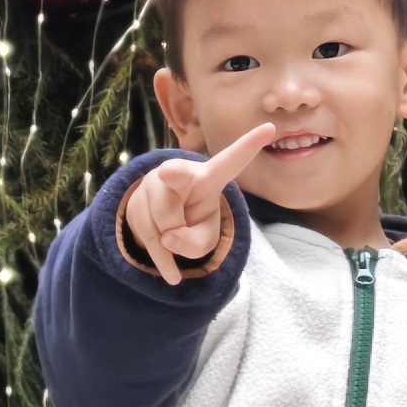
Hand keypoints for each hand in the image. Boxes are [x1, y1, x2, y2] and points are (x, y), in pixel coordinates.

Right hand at [120, 125, 276, 285]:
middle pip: (176, 175)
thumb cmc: (191, 221)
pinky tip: (173, 277)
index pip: (229, 161)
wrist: (158, 221)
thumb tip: (168, 238)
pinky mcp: (136, 205)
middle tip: (167, 174)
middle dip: (172, 173)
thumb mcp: (205, 236)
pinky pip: (150, 238)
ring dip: (173, 240)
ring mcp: (153, 187)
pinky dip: (164, 262)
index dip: (249, 146)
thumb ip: (196, 242)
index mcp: (206, 177)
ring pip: (163, 221)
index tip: (271, 129)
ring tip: (177, 235)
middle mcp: (178, 174)